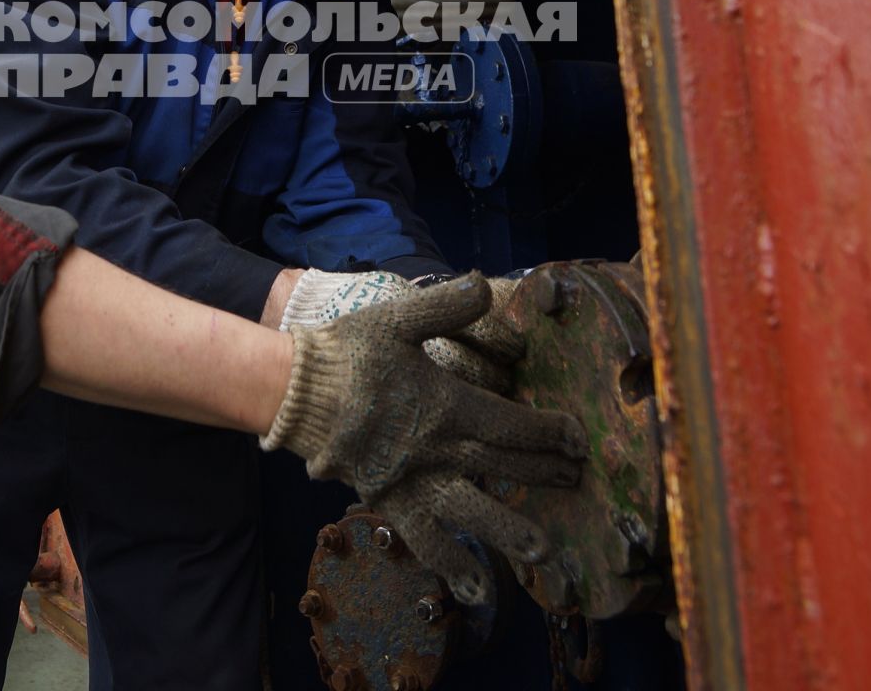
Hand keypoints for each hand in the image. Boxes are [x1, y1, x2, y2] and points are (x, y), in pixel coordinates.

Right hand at [262, 274, 585, 603]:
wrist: (294, 392)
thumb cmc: (349, 352)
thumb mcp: (397, 318)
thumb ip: (445, 305)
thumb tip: (482, 282)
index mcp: (443, 404)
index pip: (510, 423)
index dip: (547, 431)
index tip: (575, 438)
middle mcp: (435, 449)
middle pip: (502, 465)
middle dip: (544, 473)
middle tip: (576, 480)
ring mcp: (412, 481)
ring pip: (471, 511)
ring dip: (509, 530)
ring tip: (543, 551)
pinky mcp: (388, 500)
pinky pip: (422, 538)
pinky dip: (448, 563)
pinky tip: (473, 587)